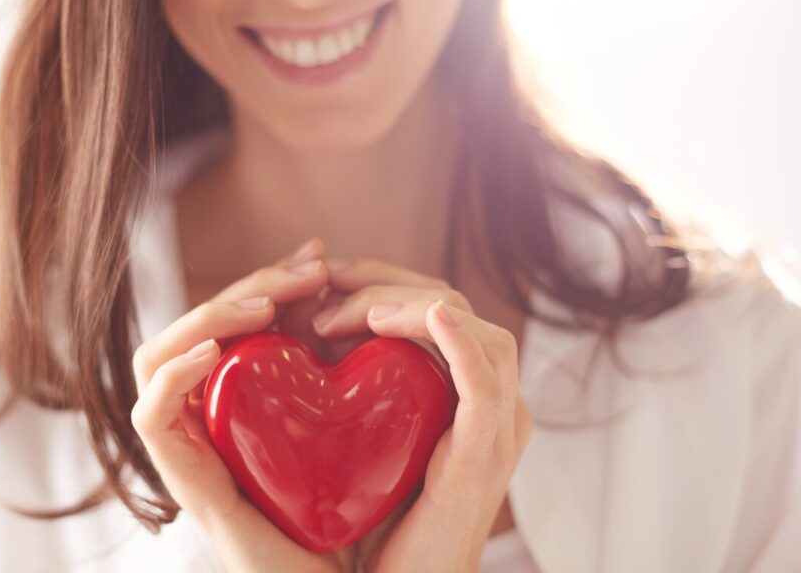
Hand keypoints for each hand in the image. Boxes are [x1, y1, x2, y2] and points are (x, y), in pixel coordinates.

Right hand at [131, 238, 356, 572]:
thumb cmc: (354, 506)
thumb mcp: (350, 417)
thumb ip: (339, 365)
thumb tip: (351, 291)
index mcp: (242, 400)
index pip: (232, 321)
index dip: (268, 280)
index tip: (318, 257)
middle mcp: (208, 418)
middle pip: (196, 328)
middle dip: (251, 287)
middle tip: (312, 270)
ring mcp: (191, 448)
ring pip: (155, 360)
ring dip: (207, 318)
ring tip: (264, 307)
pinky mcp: (186, 482)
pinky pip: (151, 417)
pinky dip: (174, 376)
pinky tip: (215, 351)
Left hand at [311, 258, 531, 572]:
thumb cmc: (373, 524)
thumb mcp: (364, 438)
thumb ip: (349, 387)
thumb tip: (305, 327)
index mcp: (465, 393)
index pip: (435, 305)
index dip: (382, 279)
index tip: (323, 276)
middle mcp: (491, 401)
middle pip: (452, 304)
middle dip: (385, 281)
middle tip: (323, 285)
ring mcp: (495, 425)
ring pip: (474, 328)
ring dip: (410, 305)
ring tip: (350, 313)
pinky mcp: (484, 455)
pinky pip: (486, 385)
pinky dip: (461, 345)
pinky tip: (432, 318)